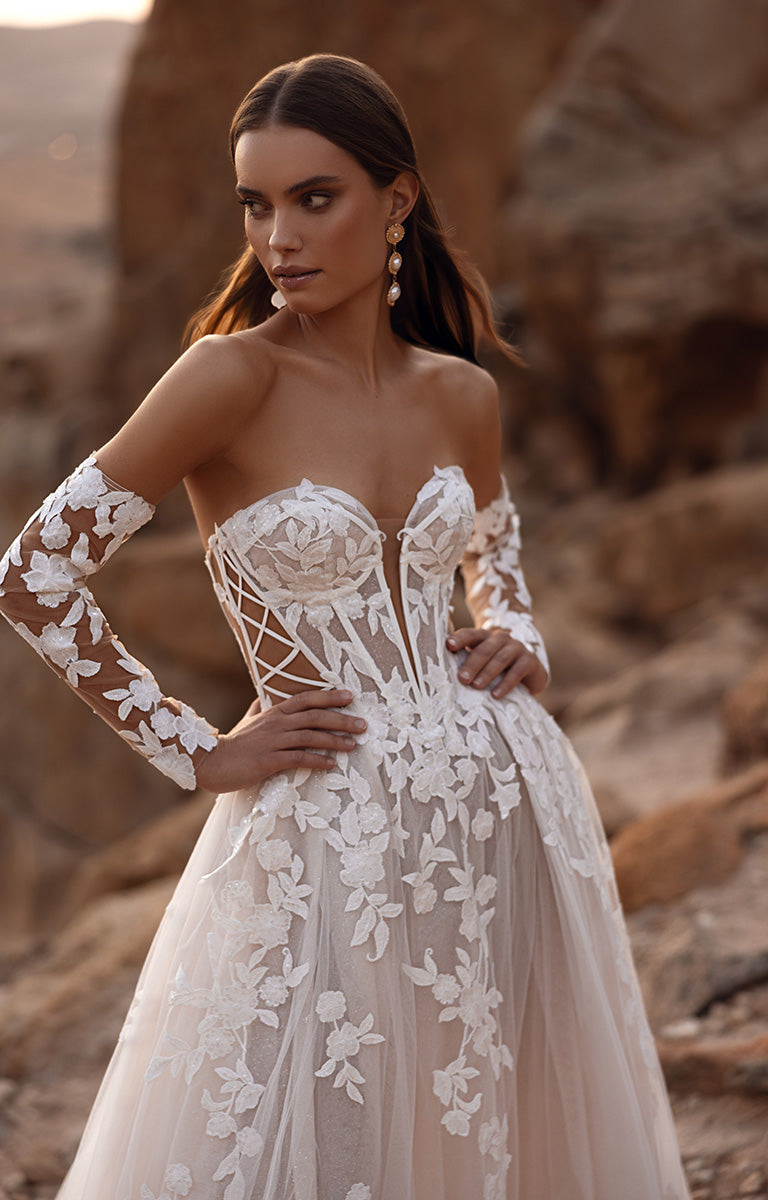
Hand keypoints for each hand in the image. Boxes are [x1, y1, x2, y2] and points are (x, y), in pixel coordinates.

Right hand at [195, 688, 365, 792]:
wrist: (210, 762)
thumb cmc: (231, 744)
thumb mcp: (246, 722)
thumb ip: (256, 710)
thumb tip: (260, 700)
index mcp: (273, 712)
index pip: (306, 699)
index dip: (329, 697)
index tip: (350, 696)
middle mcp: (276, 723)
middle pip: (315, 717)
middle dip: (341, 719)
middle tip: (363, 724)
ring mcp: (273, 741)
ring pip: (311, 737)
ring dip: (335, 740)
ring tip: (354, 745)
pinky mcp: (269, 760)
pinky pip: (299, 758)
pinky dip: (317, 761)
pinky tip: (332, 765)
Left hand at [446, 628, 547, 697]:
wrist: (529, 671)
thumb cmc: (496, 668)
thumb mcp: (481, 663)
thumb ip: (465, 662)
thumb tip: (438, 671)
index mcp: (484, 637)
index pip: (470, 634)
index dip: (460, 638)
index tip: (448, 646)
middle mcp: (501, 639)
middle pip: (485, 648)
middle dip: (472, 663)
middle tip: (461, 678)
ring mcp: (517, 648)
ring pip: (501, 658)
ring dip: (487, 673)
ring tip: (475, 686)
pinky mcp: (530, 661)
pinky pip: (517, 671)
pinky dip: (506, 683)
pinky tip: (496, 695)